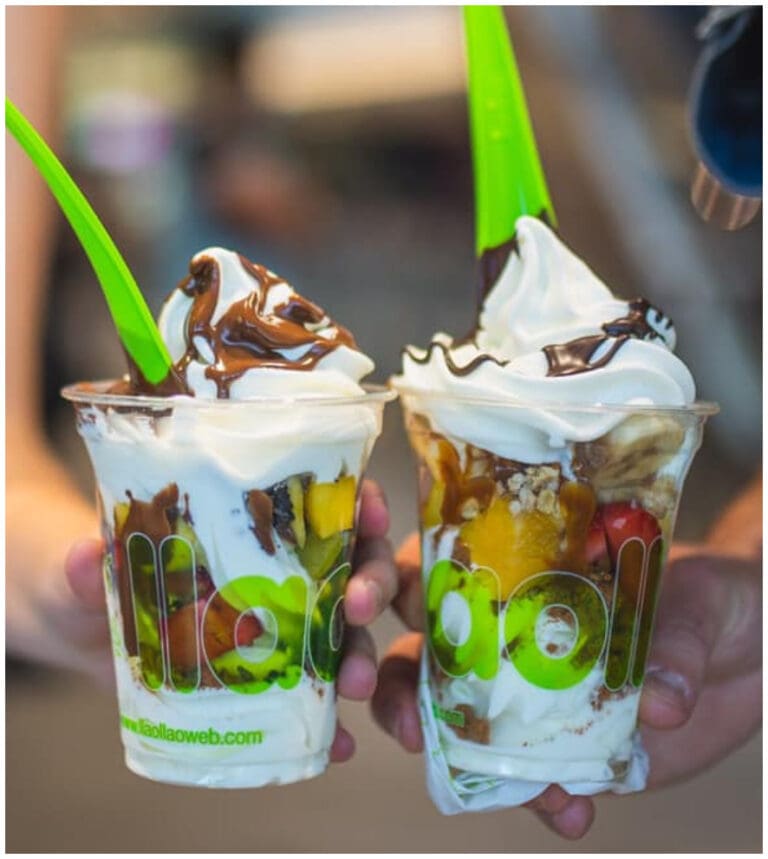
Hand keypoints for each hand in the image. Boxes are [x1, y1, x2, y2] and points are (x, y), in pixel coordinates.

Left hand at [62, 479, 397, 763]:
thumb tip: (89, 554)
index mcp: (248, 526)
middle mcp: (276, 571)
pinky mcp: (262, 678)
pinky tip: (338, 743)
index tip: (369, 513)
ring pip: (341, 632)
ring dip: (358, 654)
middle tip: (357, 608)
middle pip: (349, 566)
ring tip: (353, 684)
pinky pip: (309, 699)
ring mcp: (275, 626)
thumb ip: (86, 564)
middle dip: (369, 584)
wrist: (79, 630)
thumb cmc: (92, 576)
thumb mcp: (85, 566)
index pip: (323, 502)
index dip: (358, 502)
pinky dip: (329, 722)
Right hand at [371, 534, 761, 837]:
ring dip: (456, 757)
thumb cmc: (714, 591)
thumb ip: (674, 637)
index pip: (433, 567)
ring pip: (460, 724)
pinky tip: (570, 811)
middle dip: (394, 688)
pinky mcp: (567, 746)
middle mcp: (507, 633)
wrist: (757, 648)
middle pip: (419, 655)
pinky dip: (542, 799)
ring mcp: (530, 695)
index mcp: (516, 570)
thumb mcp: (697, 595)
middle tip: (408, 723)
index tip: (367, 604)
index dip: (386, 581)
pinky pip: (532, 778)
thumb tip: (659, 699)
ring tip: (491, 783)